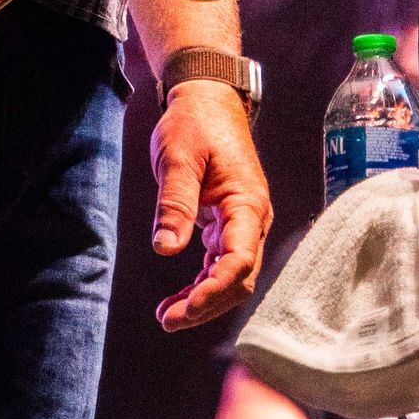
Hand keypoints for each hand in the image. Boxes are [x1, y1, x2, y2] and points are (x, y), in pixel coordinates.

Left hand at [149, 83, 272, 333]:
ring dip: (202, 299)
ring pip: (229, 276)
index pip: (238, 261)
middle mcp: (252, 219)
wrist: (207, 98)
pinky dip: (201, 283)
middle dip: (206, 304)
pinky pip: (219, 263)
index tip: (185, 308)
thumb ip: (175, 202)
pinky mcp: (228, 223)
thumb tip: (166, 249)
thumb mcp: (179, 156)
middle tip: (168, 320)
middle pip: (238, 278)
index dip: (214, 290)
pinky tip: (178, 297)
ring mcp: (242, 223)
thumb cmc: (195, 122)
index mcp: (247, 203)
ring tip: (167, 316)